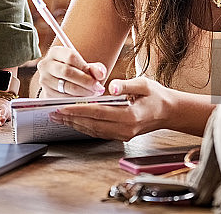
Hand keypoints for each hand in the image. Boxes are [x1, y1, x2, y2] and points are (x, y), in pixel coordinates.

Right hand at [36, 45, 106, 97]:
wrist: (60, 82)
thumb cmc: (75, 71)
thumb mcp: (85, 66)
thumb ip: (95, 68)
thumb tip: (100, 74)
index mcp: (55, 52)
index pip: (70, 56)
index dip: (85, 67)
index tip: (98, 77)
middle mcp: (46, 64)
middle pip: (67, 72)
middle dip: (86, 82)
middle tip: (98, 88)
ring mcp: (44, 79)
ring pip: (66, 87)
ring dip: (83, 92)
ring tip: (93, 93)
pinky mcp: (46, 93)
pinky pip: (63, 98)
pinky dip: (76, 100)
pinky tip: (84, 99)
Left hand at [49, 77, 171, 140]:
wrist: (169, 112)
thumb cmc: (156, 95)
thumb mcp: (144, 84)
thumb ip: (126, 84)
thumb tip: (111, 87)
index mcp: (130, 116)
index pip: (97, 113)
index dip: (77, 110)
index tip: (61, 108)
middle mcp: (125, 129)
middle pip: (92, 125)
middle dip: (70, 119)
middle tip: (52, 114)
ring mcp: (123, 134)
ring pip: (93, 131)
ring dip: (75, 125)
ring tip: (58, 119)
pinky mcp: (121, 135)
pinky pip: (99, 133)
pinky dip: (84, 127)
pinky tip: (74, 122)